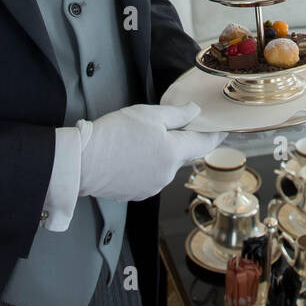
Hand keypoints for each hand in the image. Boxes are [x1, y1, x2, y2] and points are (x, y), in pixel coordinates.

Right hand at [77, 103, 225, 201]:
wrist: (81, 162)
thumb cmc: (113, 135)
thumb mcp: (148, 114)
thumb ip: (177, 114)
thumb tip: (195, 112)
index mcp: (174, 153)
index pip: (204, 144)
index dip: (215, 135)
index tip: (223, 130)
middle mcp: (167, 174)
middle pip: (181, 154)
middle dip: (176, 141)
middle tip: (158, 125)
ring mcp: (152, 186)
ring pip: (164, 165)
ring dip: (158, 154)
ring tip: (135, 140)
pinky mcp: (136, 193)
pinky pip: (148, 176)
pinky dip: (144, 166)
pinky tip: (127, 155)